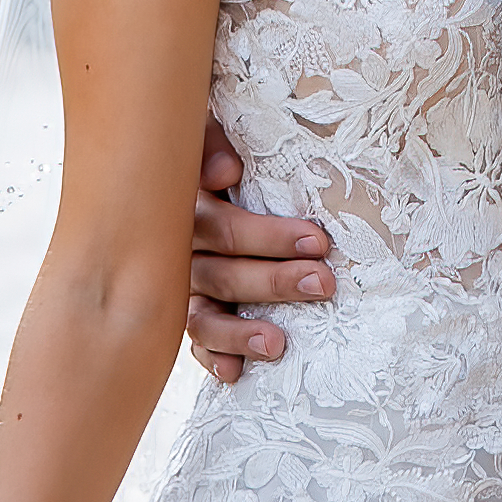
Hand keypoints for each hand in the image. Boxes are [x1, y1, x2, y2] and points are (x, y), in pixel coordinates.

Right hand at [185, 108, 335, 386]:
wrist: (184, 173)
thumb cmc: (218, 153)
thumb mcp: (211, 128)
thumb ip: (212, 141)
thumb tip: (226, 173)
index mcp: (185, 207)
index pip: (222, 227)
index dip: (268, 236)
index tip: (319, 240)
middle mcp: (178, 252)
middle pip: (220, 274)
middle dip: (274, 281)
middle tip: (323, 283)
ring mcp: (180, 289)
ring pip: (203, 316)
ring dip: (240, 331)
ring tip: (278, 343)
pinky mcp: (191, 316)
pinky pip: (196, 343)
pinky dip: (214, 357)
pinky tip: (234, 373)